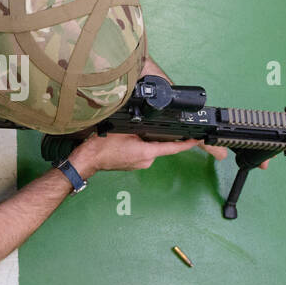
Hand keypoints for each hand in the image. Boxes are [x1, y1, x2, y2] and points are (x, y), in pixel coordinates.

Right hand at [70, 132, 222, 175]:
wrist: (89, 159)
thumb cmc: (103, 145)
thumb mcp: (124, 128)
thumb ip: (140, 125)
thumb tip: (149, 119)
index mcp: (147, 153)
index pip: (173, 148)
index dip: (187, 143)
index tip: (197, 139)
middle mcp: (146, 161)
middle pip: (160, 145)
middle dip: (157, 135)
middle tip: (146, 125)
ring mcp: (140, 164)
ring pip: (150, 148)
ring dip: (145, 140)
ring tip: (132, 132)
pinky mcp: (133, 165)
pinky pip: (142, 152)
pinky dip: (139, 145)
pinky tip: (127, 139)